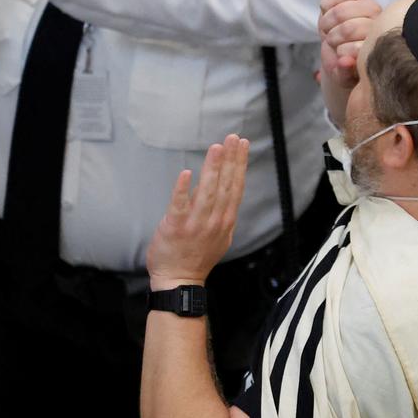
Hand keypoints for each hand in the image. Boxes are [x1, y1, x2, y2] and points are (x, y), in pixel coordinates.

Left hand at [147, 135, 249, 290]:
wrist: (179, 280)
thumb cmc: (198, 257)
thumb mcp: (220, 236)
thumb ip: (222, 213)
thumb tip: (224, 189)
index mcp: (226, 220)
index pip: (236, 186)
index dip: (240, 164)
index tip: (242, 144)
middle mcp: (215, 220)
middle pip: (226, 185)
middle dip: (230, 159)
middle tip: (232, 138)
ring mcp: (196, 224)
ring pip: (207, 191)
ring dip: (213, 168)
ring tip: (216, 148)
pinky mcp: (175, 227)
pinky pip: (180, 205)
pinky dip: (184, 189)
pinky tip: (188, 172)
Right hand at [317, 0, 379, 93]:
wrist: (342, 48)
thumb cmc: (346, 63)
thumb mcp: (344, 75)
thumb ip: (344, 72)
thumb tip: (344, 62)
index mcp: (379, 45)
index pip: (359, 47)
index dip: (342, 51)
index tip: (339, 54)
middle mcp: (379, 23)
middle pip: (348, 28)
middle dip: (332, 37)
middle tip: (331, 41)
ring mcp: (371, 6)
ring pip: (340, 12)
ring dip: (327, 23)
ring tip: (328, 29)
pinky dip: (326, 6)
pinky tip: (327, 12)